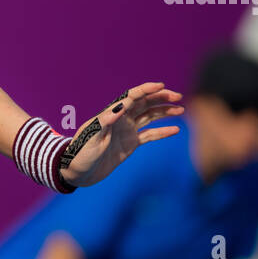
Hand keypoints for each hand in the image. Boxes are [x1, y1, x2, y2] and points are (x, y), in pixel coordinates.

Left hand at [60, 82, 184, 187]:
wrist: (77, 172)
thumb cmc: (80, 154)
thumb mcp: (91, 138)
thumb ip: (105, 122)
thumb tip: (120, 106)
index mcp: (111, 115)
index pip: (131, 97)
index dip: (146, 89)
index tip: (162, 86)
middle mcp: (121, 120)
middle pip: (144, 103)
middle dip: (161, 98)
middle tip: (178, 96)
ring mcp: (127, 131)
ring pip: (149, 117)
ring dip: (164, 112)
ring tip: (181, 109)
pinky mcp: (130, 144)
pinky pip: (150, 135)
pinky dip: (162, 131)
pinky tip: (175, 129)